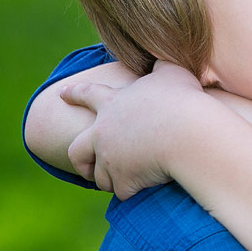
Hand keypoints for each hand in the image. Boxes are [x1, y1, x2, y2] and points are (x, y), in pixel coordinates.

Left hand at [60, 60, 205, 199]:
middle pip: (77, 149)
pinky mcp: (123, 180)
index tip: (62, 94)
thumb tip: (160, 59)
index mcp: (112, 105)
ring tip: (123, 180)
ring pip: (101, 176)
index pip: (88, 95)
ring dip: (110, 178)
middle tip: (84, 166)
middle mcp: (103, 133)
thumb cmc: (183, 100)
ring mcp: (111, 159)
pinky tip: (142, 189)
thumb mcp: (172, 73)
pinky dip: (131, 191)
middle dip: (80, 159)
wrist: (189, 134)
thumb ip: (161, 66)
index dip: (75, 93)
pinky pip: (123, 191)